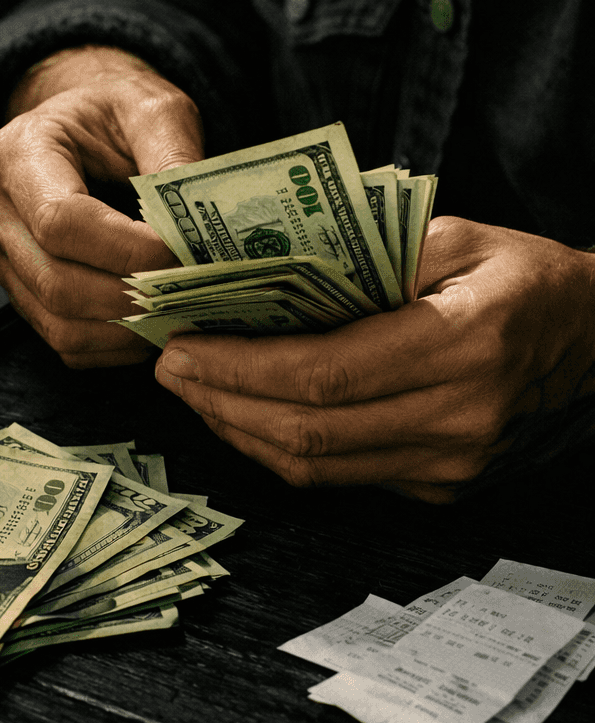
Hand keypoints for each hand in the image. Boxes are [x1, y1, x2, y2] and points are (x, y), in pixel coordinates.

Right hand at [0, 46, 203, 366]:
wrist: (82, 124)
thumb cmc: (114, 113)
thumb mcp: (152, 109)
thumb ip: (174, 155)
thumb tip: (195, 224)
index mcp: (18, 153)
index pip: (61, 221)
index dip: (124, 250)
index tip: (180, 255)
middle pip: (56, 282)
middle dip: (131, 298)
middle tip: (191, 294)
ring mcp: (3, 258)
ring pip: (58, 322)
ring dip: (125, 330)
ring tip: (178, 313)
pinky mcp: (20, 292)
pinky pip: (62, 341)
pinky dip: (113, 346)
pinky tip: (152, 324)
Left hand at [154, 217, 594, 501]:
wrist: (594, 341)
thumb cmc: (519, 275)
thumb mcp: (451, 235)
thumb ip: (359, 253)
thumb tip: (257, 276)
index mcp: (464, 343)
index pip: (323, 373)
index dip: (240, 368)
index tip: (182, 348)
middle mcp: (458, 418)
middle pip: (308, 431)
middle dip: (222, 402)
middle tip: (171, 369)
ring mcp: (450, 465)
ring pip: (316, 467)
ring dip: (240, 431)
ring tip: (194, 392)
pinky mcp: (439, 487)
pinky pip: (339, 477)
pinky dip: (280, 448)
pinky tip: (246, 414)